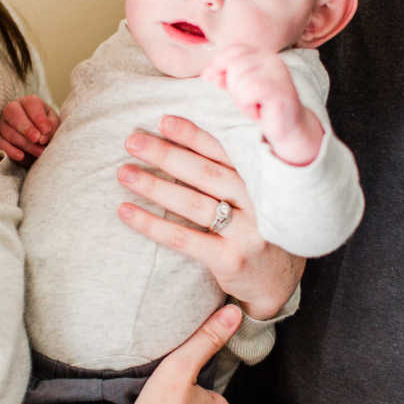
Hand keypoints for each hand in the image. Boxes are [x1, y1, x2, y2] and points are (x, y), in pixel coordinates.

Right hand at [0, 95, 58, 162]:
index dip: (38, 117)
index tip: (47, 131)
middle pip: (12, 112)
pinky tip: (21, 156)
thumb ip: (51, 127)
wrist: (40, 144)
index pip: (30, 103)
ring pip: (7, 130)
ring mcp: (3, 123)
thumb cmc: (47, 130)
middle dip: (26, 127)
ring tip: (39, 152)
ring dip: (24, 143)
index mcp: (29, 102)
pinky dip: (10, 150)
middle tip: (37, 140)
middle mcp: (12, 109)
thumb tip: (43, 137)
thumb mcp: (54, 125)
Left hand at [117, 116, 303, 318]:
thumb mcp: (256, 195)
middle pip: (206, 173)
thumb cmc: (257, 228)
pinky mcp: (231, 260)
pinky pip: (184, 238)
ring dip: (155, 186)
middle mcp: (258, 203)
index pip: (224, 152)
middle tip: (132, 141)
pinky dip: (152, 224)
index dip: (193, 135)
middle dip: (166, 154)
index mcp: (262, 180)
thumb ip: (231, 172)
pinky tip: (127, 212)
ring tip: (124, 173)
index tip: (163, 121)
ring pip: (193, 204)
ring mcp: (247, 232)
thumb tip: (178, 142)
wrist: (279, 281)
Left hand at [203, 44, 322, 164]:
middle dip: (231, 86)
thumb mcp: (239, 88)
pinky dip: (247, 106)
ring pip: (238, 80)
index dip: (217, 64)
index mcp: (263, 54)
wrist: (289, 127)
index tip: (210, 78)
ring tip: (254, 106)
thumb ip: (225, 77)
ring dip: (240, 100)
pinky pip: (246, 93)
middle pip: (232, 65)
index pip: (232, 50)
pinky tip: (259, 111)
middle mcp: (271, 59)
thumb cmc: (263, 106)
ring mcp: (276, 73)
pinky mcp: (278, 90)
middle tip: (246, 100)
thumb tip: (207, 74)